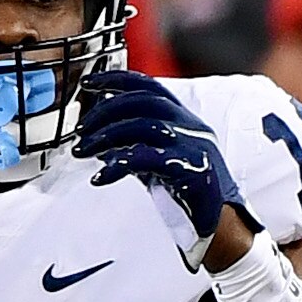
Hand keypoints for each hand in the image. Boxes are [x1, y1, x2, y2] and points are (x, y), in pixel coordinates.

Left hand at [74, 69, 244, 228]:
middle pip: (142, 102)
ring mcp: (192, 145)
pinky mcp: (190, 169)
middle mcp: (190, 125)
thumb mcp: (161, 159)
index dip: (116, 79)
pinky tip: (101, 176)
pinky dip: (117, 165)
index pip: (148, 86)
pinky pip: (147, 159)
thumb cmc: (189, 191)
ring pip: (143, 125)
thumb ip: (136, 144)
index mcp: (184, 117)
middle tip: (81, 131)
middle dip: (104, 112)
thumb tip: (99, 139)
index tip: (88, 83)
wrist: (220, 223)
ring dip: (106, 137)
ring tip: (84, 151)